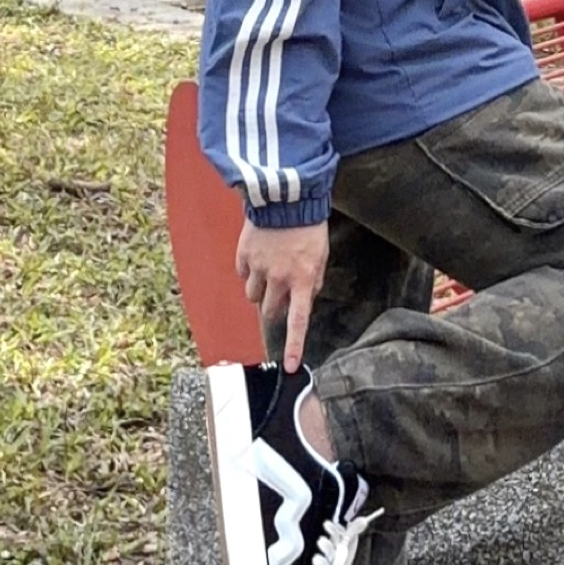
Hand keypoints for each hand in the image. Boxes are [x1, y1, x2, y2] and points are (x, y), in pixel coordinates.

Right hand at [235, 219, 329, 371]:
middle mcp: (279, 278)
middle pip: (270, 311)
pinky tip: (260, 256)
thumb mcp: (320, 257)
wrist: (286, 198)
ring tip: (269, 271)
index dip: (293, 345)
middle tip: (279, 293)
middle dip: (274, 308)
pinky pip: (243, 274)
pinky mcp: (244, 256)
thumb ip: (312, 282)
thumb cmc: (308, 227)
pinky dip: (249, 271)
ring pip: (253, 296)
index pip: (298, 321)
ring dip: (260, 291)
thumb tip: (303, 300)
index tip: (289, 366)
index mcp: (302, 280)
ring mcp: (259, 268)